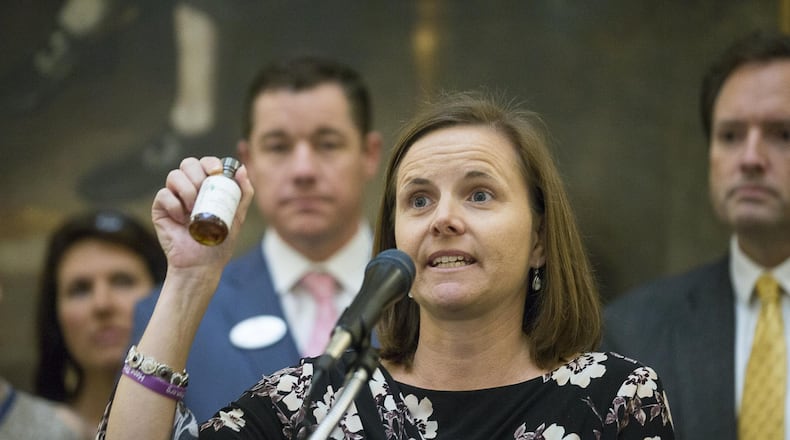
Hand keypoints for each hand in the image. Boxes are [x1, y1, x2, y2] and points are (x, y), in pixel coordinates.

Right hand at [151, 156, 254, 273]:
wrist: (202, 264)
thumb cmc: (219, 241)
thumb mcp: (237, 216)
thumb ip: (242, 193)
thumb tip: (242, 169)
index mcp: (206, 187)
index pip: (205, 163)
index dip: (210, 162)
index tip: (217, 172)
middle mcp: (189, 188)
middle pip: (187, 163)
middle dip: (197, 174)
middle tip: (204, 190)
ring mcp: (173, 198)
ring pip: (174, 175)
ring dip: (186, 189)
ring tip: (193, 209)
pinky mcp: (160, 209)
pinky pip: (163, 195)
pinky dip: (174, 205)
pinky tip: (182, 220)